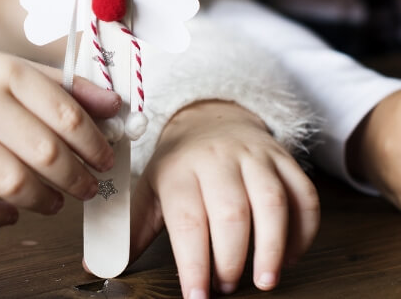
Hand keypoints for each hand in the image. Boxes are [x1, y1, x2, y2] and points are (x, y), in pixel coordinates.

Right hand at [0, 50, 121, 226]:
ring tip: (55, 202)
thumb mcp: (13, 69)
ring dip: (43, 200)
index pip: (66, 113)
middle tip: (88, 188)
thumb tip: (115, 104)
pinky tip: (11, 214)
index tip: (107, 159)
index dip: (94, 143)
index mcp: (9, 72)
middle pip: (45, 152)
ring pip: (12, 182)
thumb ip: (65, 86)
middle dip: (76, 178)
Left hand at [131, 101, 317, 296]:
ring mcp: (255, 157)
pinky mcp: (285, 159)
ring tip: (265, 280)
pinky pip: (304, 194)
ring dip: (273, 246)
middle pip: (232, 212)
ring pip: (273, 201)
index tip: (197, 296)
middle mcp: (218, 159)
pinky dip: (304, 230)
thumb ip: (129, 231)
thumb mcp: (149, 191)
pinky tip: (290, 256)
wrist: (210, 119)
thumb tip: (96, 266)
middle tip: (228, 287)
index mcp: (179, 170)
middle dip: (232, 258)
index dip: (194, 262)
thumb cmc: (179, 166)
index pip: (188, 219)